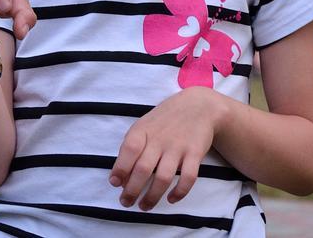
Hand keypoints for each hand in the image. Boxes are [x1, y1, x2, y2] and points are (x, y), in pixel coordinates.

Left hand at [110, 87, 225, 210]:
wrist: (198, 106)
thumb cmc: (164, 120)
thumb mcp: (143, 126)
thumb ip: (131, 148)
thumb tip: (118, 178)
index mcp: (143, 130)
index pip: (128, 150)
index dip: (120, 169)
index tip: (115, 184)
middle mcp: (160, 138)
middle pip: (143, 169)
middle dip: (132, 190)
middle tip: (126, 203)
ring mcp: (178, 146)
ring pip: (163, 178)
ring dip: (152, 196)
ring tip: (144, 206)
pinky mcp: (195, 153)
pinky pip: (188, 177)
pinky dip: (179, 192)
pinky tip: (171, 199)